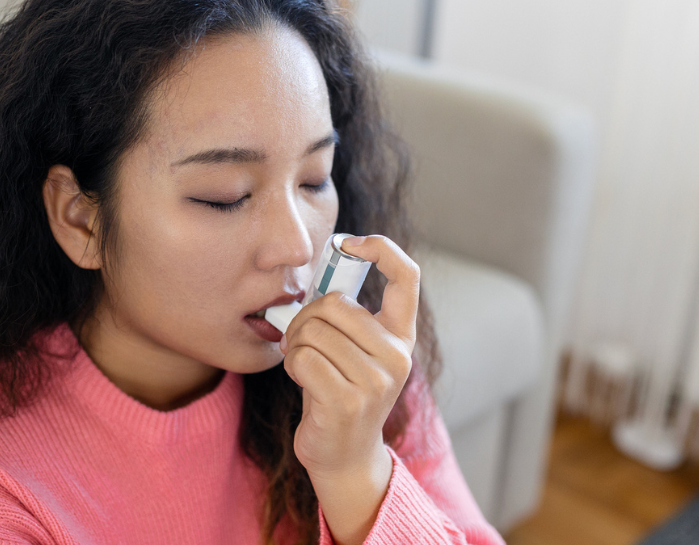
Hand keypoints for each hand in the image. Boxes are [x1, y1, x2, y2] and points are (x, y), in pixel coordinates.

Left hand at [279, 233, 418, 482]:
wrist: (345, 455)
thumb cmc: (340, 390)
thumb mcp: (355, 349)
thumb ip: (347, 314)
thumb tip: (326, 262)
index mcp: (401, 336)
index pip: (407, 276)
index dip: (381, 247)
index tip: (349, 243)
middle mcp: (397, 355)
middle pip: (335, 303)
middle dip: (306, 317)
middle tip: (302, 339)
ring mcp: (375, 380)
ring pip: (314, 331)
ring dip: (295, 344)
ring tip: (304, 364)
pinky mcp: (347, 401)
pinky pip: (302, 359)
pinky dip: (292, 366)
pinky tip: (304, 382)